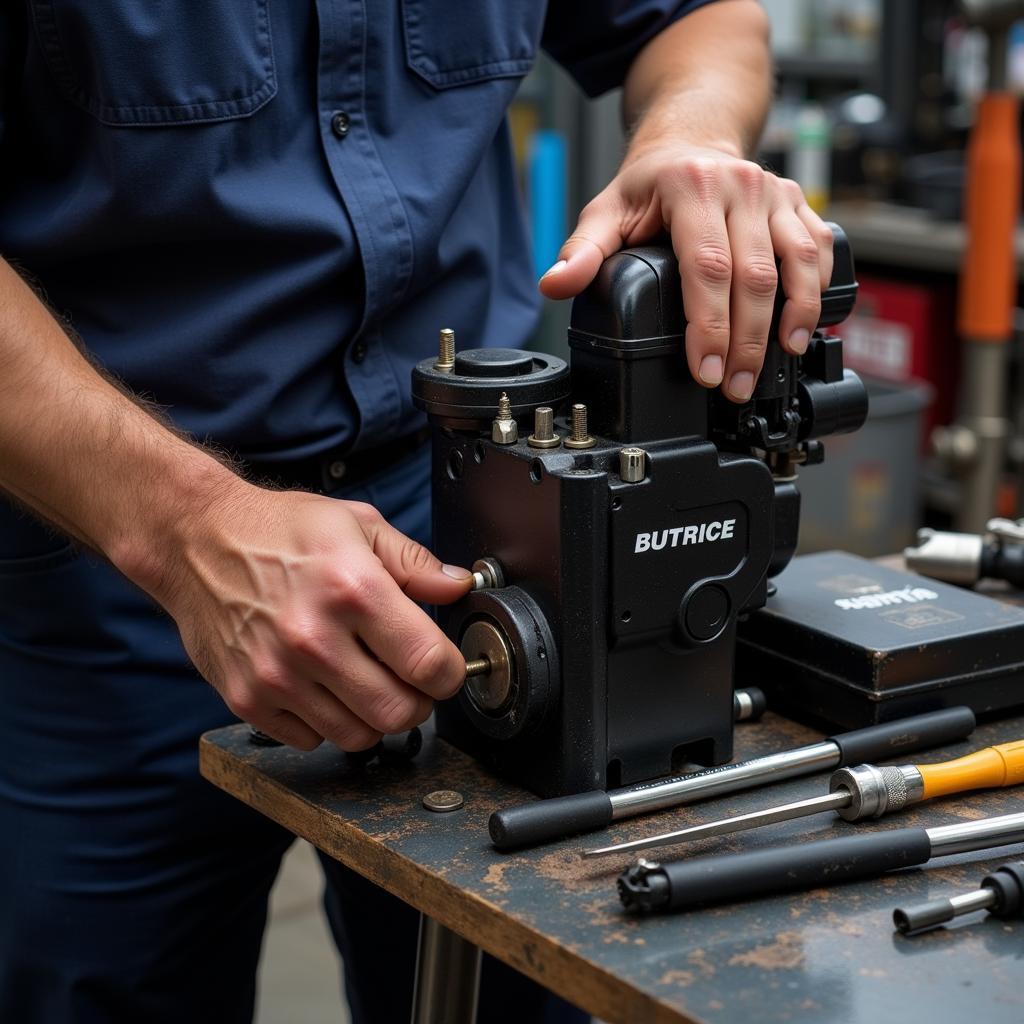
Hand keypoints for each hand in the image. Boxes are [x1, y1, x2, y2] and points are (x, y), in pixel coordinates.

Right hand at [154, 484, 471, 750]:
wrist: (196, 541)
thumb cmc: (279, 531)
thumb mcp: (357, 524)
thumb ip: (414, 562)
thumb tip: (458, 588)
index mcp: (353, 589)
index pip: (428, 664)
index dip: (450, 672)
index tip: (445, 666)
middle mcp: (314, 639)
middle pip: (399, 712)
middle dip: (418, 700)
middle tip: (409, 678)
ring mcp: (277, 676)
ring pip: (359, 735)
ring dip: (373, 714)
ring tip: (363, 678)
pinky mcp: (247, 699)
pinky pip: (312, 739)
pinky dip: (326, 722)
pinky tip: (321, 685)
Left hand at [538, 143, 833, 402]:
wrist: (692, 138)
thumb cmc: (650, 184)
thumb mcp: (606, 212)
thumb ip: (582, 251)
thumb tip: (554, 285)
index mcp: (692, 187)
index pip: (707, 268)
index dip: (710, 325)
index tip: (706, 370)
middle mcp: (741, 186)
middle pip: (754, 276)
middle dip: (748, 340)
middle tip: (736, 386)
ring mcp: (775, 193)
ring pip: (797, 262)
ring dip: (793, 319)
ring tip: (780, 362)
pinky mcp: (798, 203)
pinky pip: (819, 249)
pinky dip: (818, 290)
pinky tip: (806, 325)